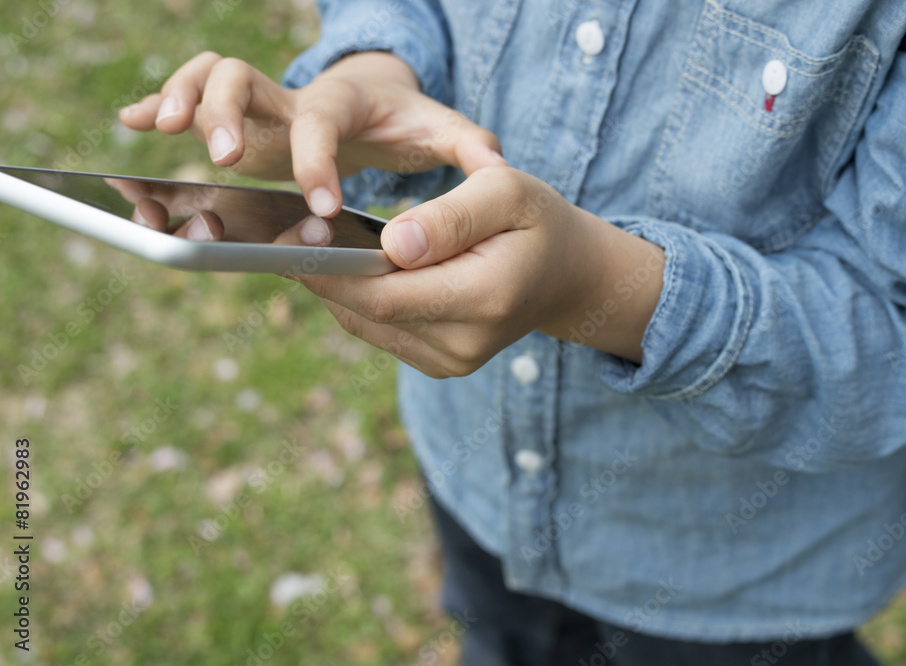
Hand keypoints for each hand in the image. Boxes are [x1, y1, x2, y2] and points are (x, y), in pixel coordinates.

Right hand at [118, 51, 505, 217]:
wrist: (378, 99)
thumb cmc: (408, 121)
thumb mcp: (443, 131)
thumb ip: (471, 148)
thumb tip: (497, 168)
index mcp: (342, 102)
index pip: (320, 120)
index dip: (315, 159)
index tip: (320, 203)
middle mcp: (292, 97)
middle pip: (244, 78)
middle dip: (226, 112)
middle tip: (223, 158)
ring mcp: (261, 106)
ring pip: (207, 78)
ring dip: (179, 98)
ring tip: (157, 131)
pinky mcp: (241, 121)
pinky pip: (191, 100)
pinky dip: (156, 104)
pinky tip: (129, 125)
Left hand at [290, 167, 665, 376]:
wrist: (566, 275)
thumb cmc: (535, 222)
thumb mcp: (506, 192)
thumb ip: (450, 216)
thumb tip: (391, 244)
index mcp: (484, 299)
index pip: (387, 293)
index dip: (332, 268)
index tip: (293, 235)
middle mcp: (465, 343)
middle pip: (368, 313)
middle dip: (322, 274)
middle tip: (287, 233)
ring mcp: (451, 361)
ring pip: (368, 323)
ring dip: (335, 286)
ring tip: (312, 243)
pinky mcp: (439, 363)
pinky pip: (381, 329)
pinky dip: (358, 298)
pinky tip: (347, 265)